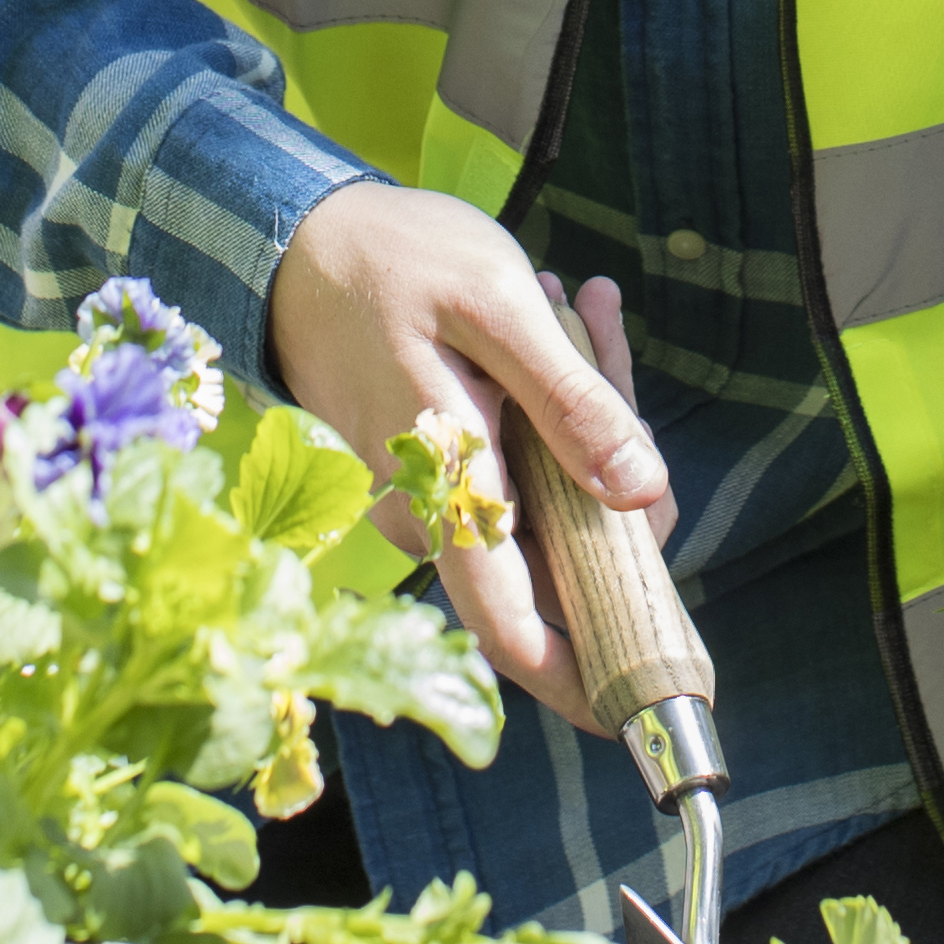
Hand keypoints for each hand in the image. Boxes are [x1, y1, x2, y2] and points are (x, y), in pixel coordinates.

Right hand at [266, 183, 671, 733]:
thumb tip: (642, 493)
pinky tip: (557, 313)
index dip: (579, 679)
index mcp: (449, 490)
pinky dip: (553, 397)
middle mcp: (437, 512)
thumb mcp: (499, 308)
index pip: (512, 627)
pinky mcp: (441, 465)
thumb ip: (572, 400)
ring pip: (552, 488)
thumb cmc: (394, 263)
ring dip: (585, 408)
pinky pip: (523, 456)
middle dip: (614, 463)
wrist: (300, 241)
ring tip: (576, 304)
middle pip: (562, 540)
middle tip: (601, 340)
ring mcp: (437, 492)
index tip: (644, 702)